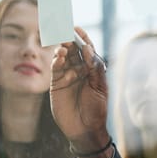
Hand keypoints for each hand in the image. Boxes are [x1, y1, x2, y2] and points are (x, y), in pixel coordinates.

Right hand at [50, 26, 109, 152]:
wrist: (86, 129)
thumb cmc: (97, 109)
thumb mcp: (100, 87)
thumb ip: (95, 68)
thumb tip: (88, 50)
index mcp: (92, 69)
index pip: (86, 49)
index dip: (82, 38)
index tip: (77, 28)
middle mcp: (79, 70)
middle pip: (73, 50)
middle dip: (69, 40)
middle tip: (65, 31)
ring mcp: (67, 76)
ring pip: (63, 58)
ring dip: (62, 49)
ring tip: (63, 46)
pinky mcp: (57, 84)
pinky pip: (56, 70)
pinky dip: (57, 62)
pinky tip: (59, 58)